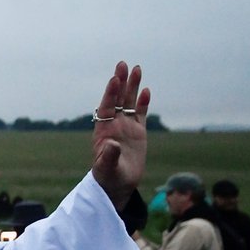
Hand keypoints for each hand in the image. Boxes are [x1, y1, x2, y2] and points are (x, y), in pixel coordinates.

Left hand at [91, 61, 149, 209]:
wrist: (117, 185)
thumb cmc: (107, 177)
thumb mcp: (107, 168)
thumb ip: (109, 156)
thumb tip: (112, 145)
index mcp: (103, 131)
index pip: (106, 108)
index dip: (110, 94)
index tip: (114, 79)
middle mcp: (114, 125)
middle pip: (117, 100)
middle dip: (120, 82)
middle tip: (123, 64)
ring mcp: (126, 127)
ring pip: (129, 103)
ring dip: (132, 87)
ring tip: (137, 69)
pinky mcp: (137, 132)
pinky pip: (140, 114)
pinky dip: (142, 103)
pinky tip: (145, 91)